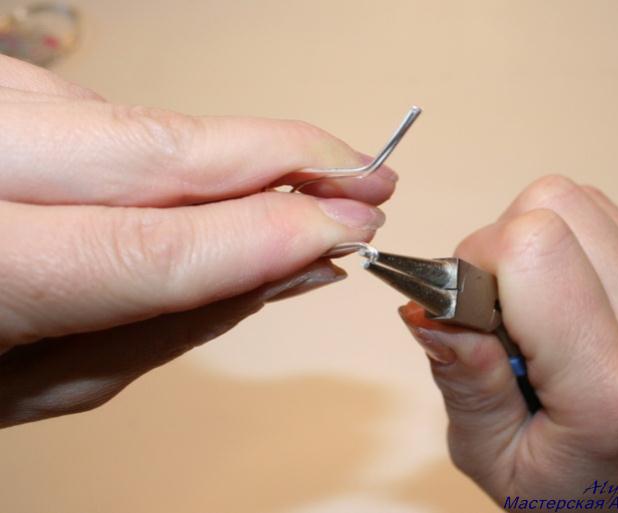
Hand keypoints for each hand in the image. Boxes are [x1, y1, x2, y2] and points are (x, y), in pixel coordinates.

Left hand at [0, 55, 396, 427]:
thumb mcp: (41, 386)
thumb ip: (166, 328)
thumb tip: (285, 269)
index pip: (148, 247)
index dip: (266, 236)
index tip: (350, 229)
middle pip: (154, 147)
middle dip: (283, 158)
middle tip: (369, 178)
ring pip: (139, 121)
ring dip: (232, 156)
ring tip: (300, 188)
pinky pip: (107, 114)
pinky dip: (168, 149)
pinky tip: (193, 180)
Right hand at [399, 176, 617, 507]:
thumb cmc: (568, 498)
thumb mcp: (490, 458)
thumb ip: (461, 378)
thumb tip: (426, 306)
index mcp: (611, 386)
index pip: (533, 248)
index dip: (475, 262)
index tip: (464, 313)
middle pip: (554, 205)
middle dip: (499, 245)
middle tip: (493, 311)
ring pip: (577, 200)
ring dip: (531, 241)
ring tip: (526, 308)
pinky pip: (603, 219)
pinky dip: (563, 243)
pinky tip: (557, 297)